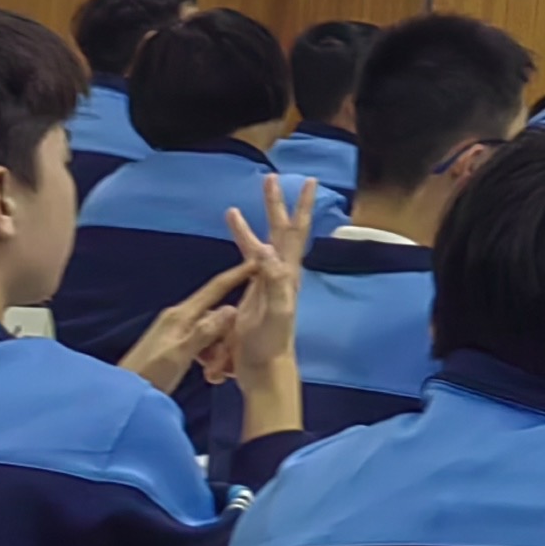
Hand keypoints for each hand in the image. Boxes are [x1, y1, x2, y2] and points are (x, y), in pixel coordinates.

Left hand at [117, 257, 253, 394]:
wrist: (121, 398)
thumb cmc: (150, 376)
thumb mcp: (179, 356)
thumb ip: (204, 332)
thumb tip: (231, 309)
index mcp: (180, 315)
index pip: (215, 288)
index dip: (237, 274)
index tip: (260, 261)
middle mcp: (178, 317)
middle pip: (215, 314)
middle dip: (229, 331)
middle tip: (228, 360)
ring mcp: (175, 330)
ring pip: (210, 330)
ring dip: (218, 347)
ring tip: (215, 371)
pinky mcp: (173, 344)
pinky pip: (201, 341)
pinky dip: (209, 353)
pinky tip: (209, 370)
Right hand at [221, 176, 311, 374]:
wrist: (264, 367)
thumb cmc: (271, 343)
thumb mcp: (276, 313)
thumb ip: (274, 283)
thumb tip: (267, 251)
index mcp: (288, 274)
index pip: (296, 233)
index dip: (302, 208)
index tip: (308, 183)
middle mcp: (282, 273)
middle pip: (281, 230)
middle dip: (277, 204)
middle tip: (273, 178)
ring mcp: (267, 282)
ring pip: (263, 242)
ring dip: (255, 222)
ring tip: (239, 205)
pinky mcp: (253, 292)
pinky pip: (249, 260)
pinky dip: (243, 244)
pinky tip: (236, 236)